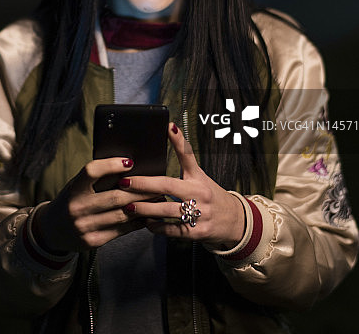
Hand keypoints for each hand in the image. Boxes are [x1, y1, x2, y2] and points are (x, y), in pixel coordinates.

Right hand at [31, 157, 157, 252]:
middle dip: (140, 189)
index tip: (130, 161)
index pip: (92, 172)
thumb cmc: (70, 200)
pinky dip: (136, 222)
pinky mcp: (92, 242)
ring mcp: (85, 227)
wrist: (51, 230)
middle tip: (158, 183)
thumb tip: (129, 167)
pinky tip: (146, 215)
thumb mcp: (76, 186)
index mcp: (73, 189)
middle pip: (115, 196)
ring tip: (157, 198)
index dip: (111, 165)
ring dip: (143, 206)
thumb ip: (96, 179)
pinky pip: (120, 230)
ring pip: (121, 214)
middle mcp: (77, 208)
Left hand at [119, 123, 245, 249]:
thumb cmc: (210, 195)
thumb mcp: (199, 176)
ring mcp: (199, 213)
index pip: (187, 155)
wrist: (233, 221)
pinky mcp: (196, 233)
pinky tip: (146, 223)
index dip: (178, 140)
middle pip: (167, 185)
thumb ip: (184, 163)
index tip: (168, 127)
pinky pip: (171, 229)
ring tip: (129, 206)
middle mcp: (200, 193)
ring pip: (165, 210)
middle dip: (143, 184)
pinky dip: (156, 227)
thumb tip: (168, 138)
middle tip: (125, 182)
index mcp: (198, 177)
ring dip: (145, 209)